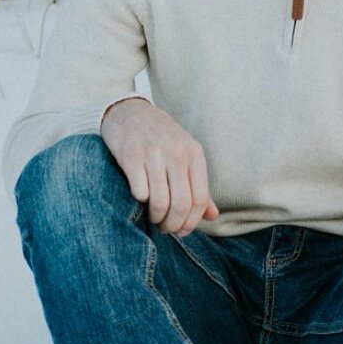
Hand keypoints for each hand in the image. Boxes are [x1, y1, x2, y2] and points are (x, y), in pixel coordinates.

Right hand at [100, 97, 218, 235]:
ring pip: (159, 202)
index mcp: (194, 155)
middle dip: (173, 225)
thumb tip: (213, 216)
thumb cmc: (161, 139)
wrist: (129, 112)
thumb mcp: (186, 157)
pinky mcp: (130, 155)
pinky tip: (139, 199)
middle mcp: (177, 153)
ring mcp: (153, 153)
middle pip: (181, 204)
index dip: (191, 222)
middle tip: (165, 229)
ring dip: (155, 218)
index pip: (199, 200)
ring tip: (153, 218)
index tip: (182, 231)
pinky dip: (139, 201)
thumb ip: (200, 187)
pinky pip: (139, 191)